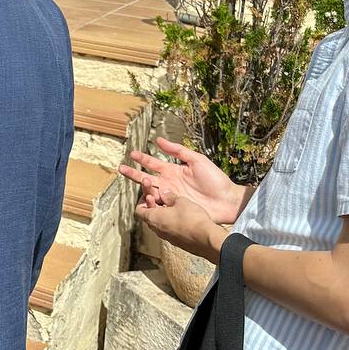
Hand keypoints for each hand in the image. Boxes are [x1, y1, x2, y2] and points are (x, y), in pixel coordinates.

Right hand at [119, 137, 247, 224]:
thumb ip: (177, 150)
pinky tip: (146, 201)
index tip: (132, 154)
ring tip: (144, 183)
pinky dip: (151, 204)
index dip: (142, 158)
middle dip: (134, 173)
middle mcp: (169, 184)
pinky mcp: (174, 209)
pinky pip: (158, 207)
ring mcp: (171, 197)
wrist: (227, 200)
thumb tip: (158, 140)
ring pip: (151, 192)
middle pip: (147, 178)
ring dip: (144, 187)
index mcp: (173, 171)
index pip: (153, 163)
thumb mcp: (197, 160)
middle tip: (121, 168)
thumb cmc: (215, 179)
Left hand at [136, 192, 227, 263]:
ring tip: (174, 205)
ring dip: (164, 213)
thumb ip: (169, 196)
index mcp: (153, 218)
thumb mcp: (180, 201)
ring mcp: (167, 237)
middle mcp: (157, 230)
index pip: (139, 209)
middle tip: (163, 196)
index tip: (152, 193)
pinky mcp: (177, 242)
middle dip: (154, 204)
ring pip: (160, 223)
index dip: (143, 200)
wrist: (207, 239)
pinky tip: (183, 215)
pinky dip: (172, 221)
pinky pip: (170, 230)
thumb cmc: (192, 220)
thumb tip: (164, 192)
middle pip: (148, 215)